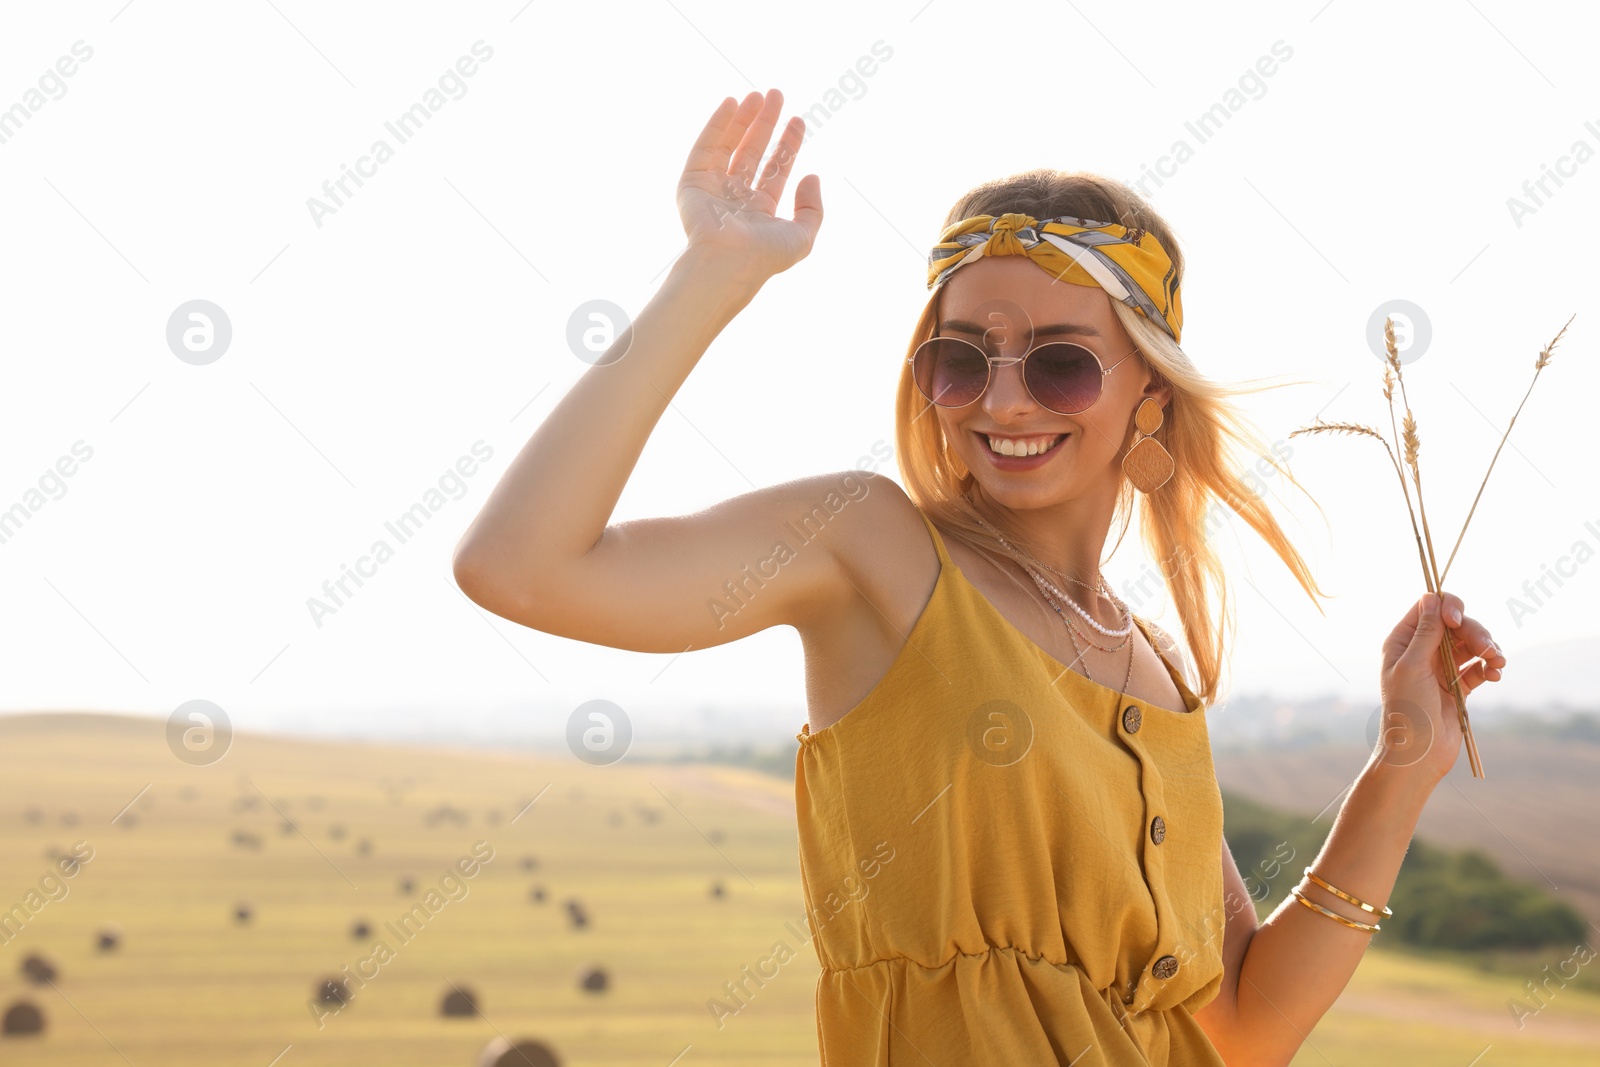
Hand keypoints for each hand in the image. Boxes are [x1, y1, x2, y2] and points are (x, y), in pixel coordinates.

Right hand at [677, 89, 822, 280]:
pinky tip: (732, 103)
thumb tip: (813, 176)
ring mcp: (713, 189)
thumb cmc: (764, 256)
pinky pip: (706, 146)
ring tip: (759, 94)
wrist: (726, 264)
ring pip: (730, 145)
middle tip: (777, 95)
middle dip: (765, 123)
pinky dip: (717, 123)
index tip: (798, 120)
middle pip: (753, 151)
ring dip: (744, 118)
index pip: (775, 169)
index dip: (788, 143)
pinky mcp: (692, 182)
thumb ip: (813, 208)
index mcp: (759, 211)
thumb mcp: (802, 236)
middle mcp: (735, 198)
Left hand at [1375, 590, 1504, 781]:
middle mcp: (1421, 652)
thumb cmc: (1407, 710)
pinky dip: (1489, 667)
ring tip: (1498, 662)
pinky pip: (1478, 667)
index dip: (1448, 607)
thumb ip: (1426, 633)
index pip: (1428, 608)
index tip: (1458, 620)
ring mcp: (1440, 669)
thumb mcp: (1413, 666)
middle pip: (1455, 625)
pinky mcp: (1457, 686)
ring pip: (1470, 645)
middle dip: (1474, 631)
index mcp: (1402, 642)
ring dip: (1488, 648)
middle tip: (1487, 648)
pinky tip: (1495, 674)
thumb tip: (1431, 597)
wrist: (1418, 753)